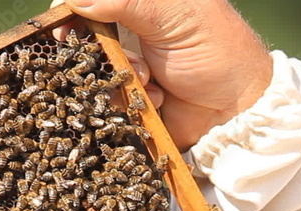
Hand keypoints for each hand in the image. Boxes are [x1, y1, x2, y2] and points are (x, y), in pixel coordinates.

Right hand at [51, 0, 272, 150]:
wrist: (238, 110)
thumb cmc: (216, 53)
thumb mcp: (173, 17)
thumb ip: (126, 2)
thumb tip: (78, 1)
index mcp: (144, 4)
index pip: (93, 2)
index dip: (73, 10)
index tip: (63, 24)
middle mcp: (133, 32)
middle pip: (87, 35)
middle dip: (92, 48)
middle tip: (100, 58)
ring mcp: (131, 67)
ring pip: (94, 70)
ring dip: (118, 75)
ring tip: (148, 79)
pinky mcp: (132, 100)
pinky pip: (109, 101)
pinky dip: (128, 100)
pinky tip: (155, 98)